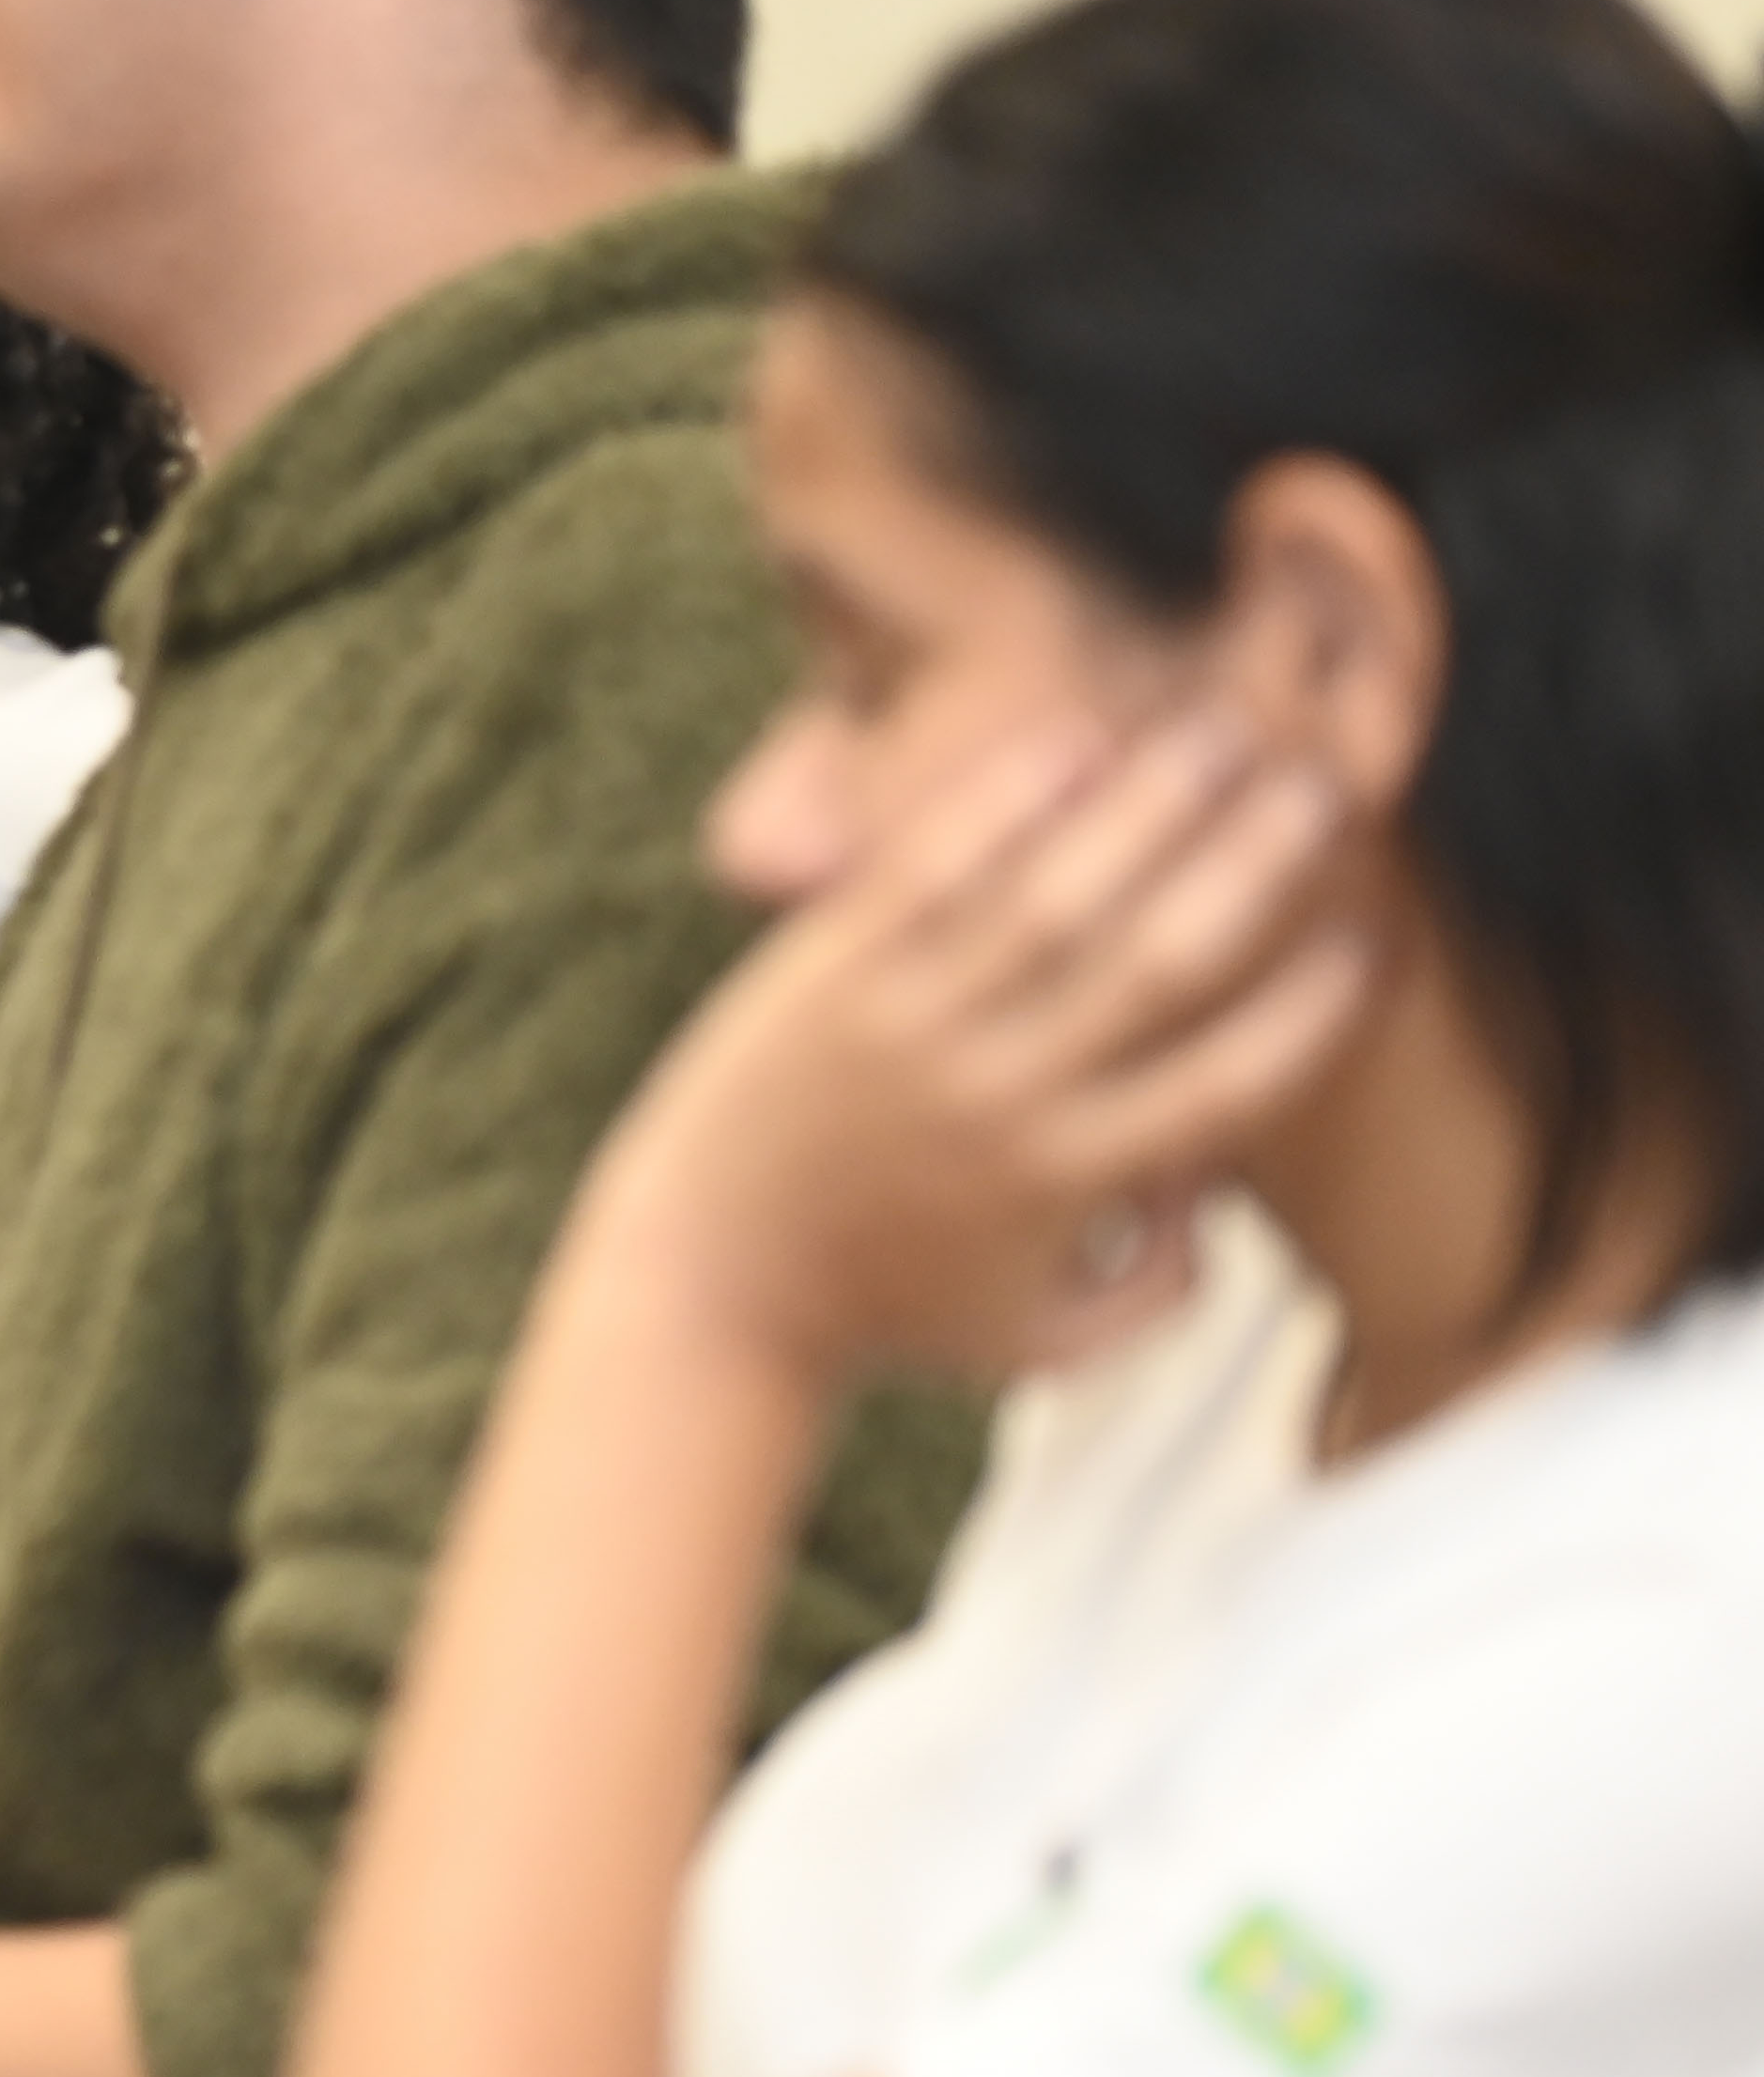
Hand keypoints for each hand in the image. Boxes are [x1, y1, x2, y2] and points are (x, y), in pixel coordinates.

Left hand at [598, 715, 1373, 1391]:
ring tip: (1229, 733)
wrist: (701, 1289)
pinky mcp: (830, 973)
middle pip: (1165, 958)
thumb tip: (1226, 1192)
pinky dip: (1009, 801)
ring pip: (1062, 894)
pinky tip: (1080, 741)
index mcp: (1072, 1181)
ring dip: (1156, 806)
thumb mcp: (1042, 1343)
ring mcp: (913, 1025)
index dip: (1320, 1006)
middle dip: (1261, 864)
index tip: (1375, 938)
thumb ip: (1161, 1291)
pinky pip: (934, 869)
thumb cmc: (884, 1316)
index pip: (1236, 1078)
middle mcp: (1004, 1094)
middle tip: (1334, 788)